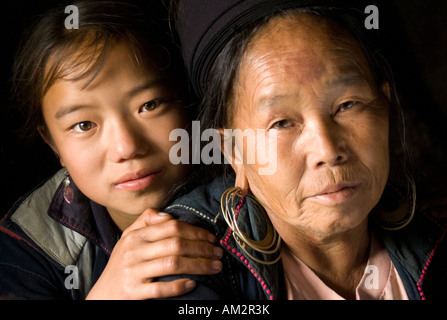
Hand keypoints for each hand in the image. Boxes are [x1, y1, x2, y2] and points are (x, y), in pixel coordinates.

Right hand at [86, 208, 222, 298]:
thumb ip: (145, 222)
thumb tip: (167, 214)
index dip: (195, 231)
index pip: (172, 227)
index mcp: (135, 236)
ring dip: (199, 265)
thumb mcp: (128, 239)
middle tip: (219, 253)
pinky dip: (179, 286)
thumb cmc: (120, 265)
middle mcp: (133, 251)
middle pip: (176, 244)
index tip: (211, 238)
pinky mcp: (133, 293)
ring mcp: (133, 272)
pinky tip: (194, 283)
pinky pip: (161, 288)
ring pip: (173, 264)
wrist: (101, 295)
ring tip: (215, 267)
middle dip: (202, 248)